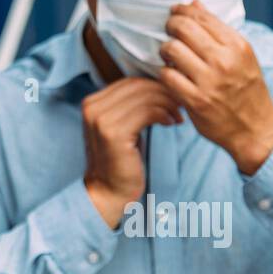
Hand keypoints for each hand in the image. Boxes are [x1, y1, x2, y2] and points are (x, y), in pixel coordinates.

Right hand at [81, 79, 182, 227]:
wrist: (108, 192)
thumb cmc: (120, 161)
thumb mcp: (122, 127)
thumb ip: (130, 106)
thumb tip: (159, 85)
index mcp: (91, 103)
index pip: (129, 82)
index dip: (155, 85)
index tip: (173, 95)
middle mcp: (92, 107)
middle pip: (137, 86)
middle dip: (164, 92)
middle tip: (181, 104)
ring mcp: (101, 119)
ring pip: (144, 97)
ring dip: (167, 104)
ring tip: (178, 116)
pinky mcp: (113, 133)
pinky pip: (147, 112)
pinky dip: (164, 114)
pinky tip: (171, 123)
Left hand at [158, 1, 272, 174]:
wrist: (256, 130)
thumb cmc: (246, 89)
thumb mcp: (241, 56)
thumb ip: (217, 29)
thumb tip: (194, 3)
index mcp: (237, 46)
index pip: (201, 16)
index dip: (182, 11)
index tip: (175, 13)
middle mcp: (224, 60)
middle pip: (182, 28)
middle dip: (171, 27)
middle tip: (170, 33)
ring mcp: (209, 81)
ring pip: (171, 49)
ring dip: (165, 50)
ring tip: (170, 56)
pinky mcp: (196, 101)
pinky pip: (167, 76)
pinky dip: (164, 73)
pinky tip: (170, 74)